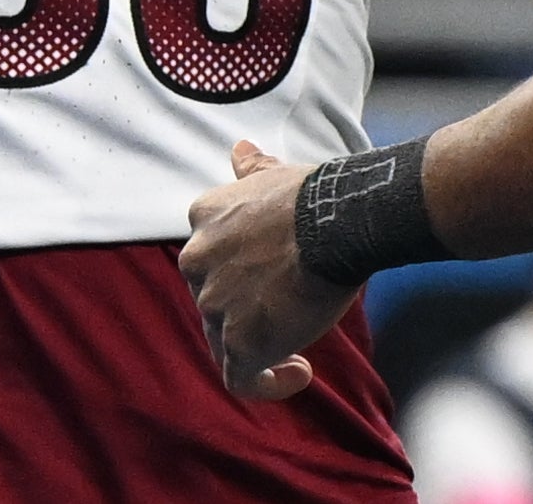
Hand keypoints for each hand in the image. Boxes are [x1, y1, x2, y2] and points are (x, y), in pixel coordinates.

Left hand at [181, 141, 353, 400]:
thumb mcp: (273, 176)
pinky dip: (268, 383)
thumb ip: (250, 170)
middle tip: (289, 306)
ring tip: (300, 342)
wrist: (337, 222)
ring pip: (223, 338)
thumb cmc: (315, 197)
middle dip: (245, 306)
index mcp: (203, 218)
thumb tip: (239, 148)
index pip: (209, 255)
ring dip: (258, 342)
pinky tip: (299, 372)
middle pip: (212, 297)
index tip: (271, 274)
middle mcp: (196, 261)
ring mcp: (214, 304)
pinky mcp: (238, 342)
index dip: (238, 269)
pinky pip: (242, 379)